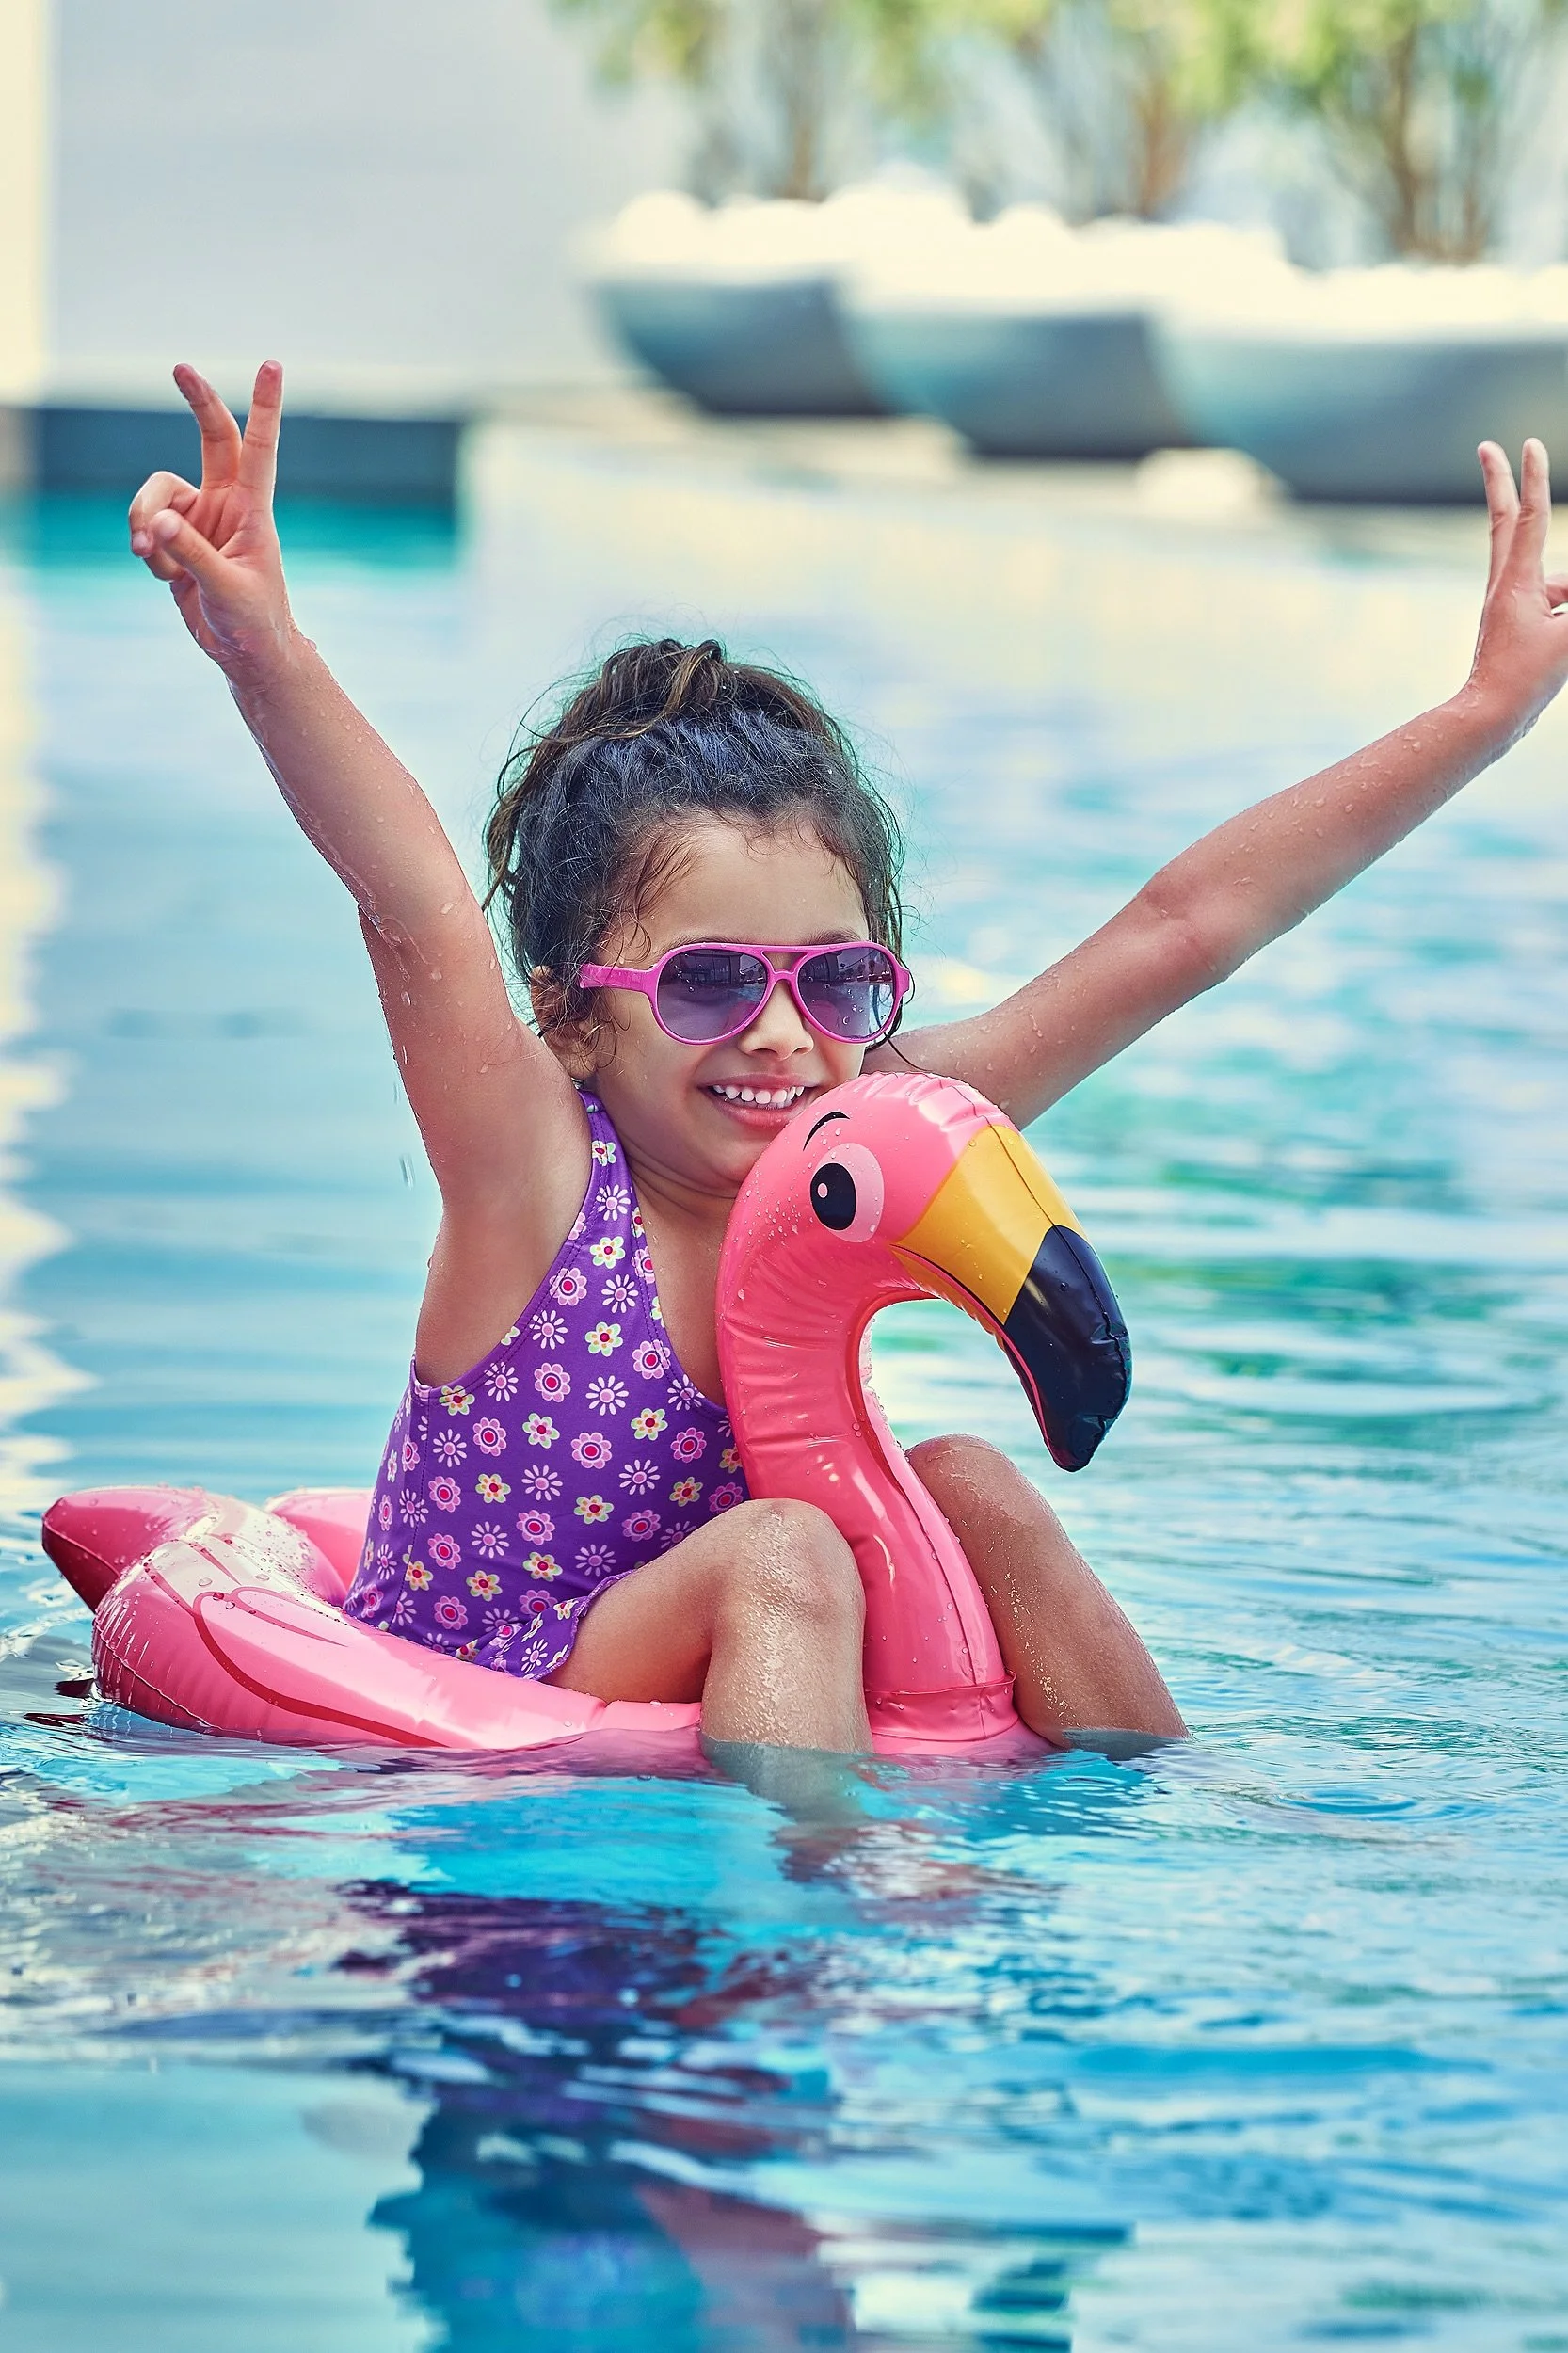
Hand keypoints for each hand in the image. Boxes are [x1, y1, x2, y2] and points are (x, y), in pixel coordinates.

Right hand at [128, 361, 294, 671]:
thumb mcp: (227, 589)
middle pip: (211, 437)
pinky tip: (167, 576)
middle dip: (198, 401)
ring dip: (146, 522)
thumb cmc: (253, 621)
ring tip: (153, 558)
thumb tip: (158, 523)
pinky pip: (146, 529)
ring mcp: (198, 518)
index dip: (265, 407)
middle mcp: (225, 504)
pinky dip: (149, 553)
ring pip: (156, 495)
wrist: (242, 652)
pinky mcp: (174, 538)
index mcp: (253, 509)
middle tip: (180, 367)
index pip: (260, 449)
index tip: (272, 365)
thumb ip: (193, 555)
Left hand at [1469, 439, 1567, 739]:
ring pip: (1554, 578)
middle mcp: (1505, 585)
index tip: (1528, 442)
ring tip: (1548, 641)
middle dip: (1500, 482)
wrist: (1490, 718)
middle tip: (1485, 446)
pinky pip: (1555, 604)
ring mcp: (1508, 603)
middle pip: (1505, 521)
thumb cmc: (1524, 680)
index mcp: (1515, 583)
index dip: (1531, 478)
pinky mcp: (1515, 623)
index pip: (1528, 518)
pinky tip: (1561, 639)